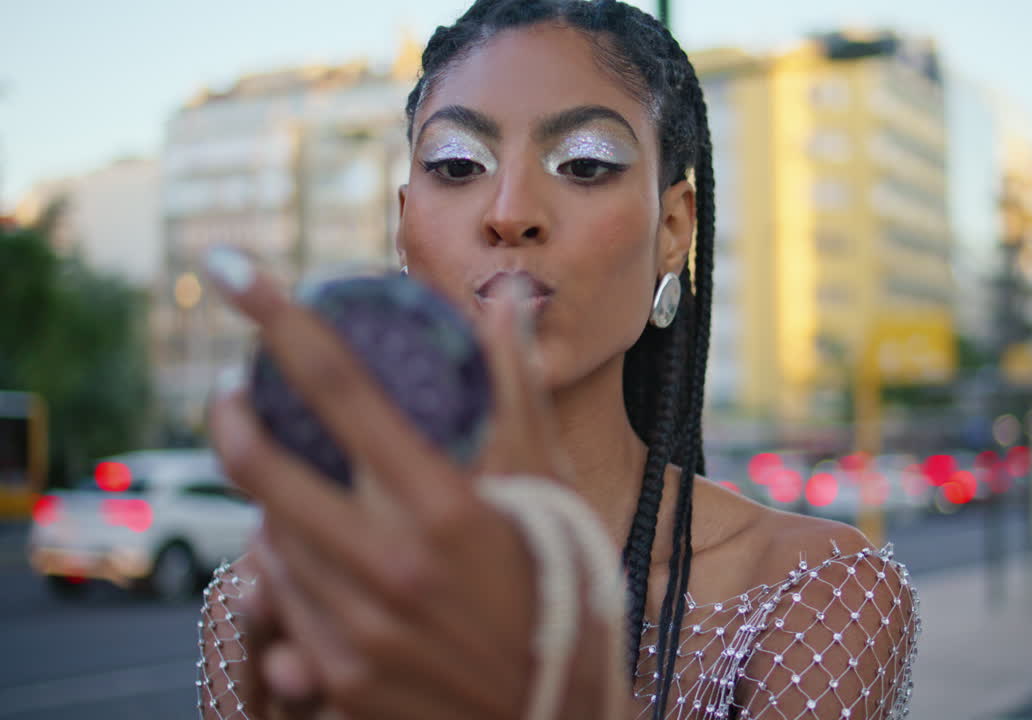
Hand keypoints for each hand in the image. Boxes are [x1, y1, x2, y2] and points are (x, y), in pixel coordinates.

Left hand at [202, 246, 613, 718]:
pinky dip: (289, 573)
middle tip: (235, 395)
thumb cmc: (561, 586)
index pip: (340, 388)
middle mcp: (390, 564)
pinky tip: (318, 563)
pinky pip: (281, 607)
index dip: (278, 318)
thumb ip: (515, 390)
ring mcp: (356, 629)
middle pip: (263, 465)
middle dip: (233, 416)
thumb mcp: (546, 485)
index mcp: (445, 504)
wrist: (561, 715)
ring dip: (271, 504)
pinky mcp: (340, 679)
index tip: (233, 268)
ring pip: (266, 540)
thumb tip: (506, 299)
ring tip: (307, 490)